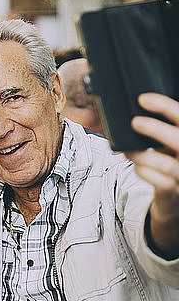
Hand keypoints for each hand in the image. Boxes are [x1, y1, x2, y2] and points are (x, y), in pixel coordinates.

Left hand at [126, 93, 178, 257]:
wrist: (175, 201)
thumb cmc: (171, 166)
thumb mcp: (169, 145)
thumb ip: (160, 132)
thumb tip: (136, 111)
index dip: (165, 106)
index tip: (143, 99)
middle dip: (155, 129)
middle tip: (134, 122)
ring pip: (167, 164)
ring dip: (142, 154)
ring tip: (127, 150)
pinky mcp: (174, 193)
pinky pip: (161, 182)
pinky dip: (145, 172)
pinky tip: (137, 167)